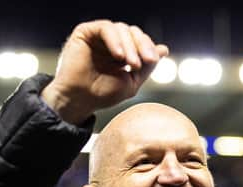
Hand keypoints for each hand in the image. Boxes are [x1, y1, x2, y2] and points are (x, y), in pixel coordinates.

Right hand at [41, 20, 168, 123]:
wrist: (79, 101)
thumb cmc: (102, 95)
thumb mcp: (131, 82)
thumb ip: (147, 66)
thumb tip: (163, 49)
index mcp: (121, 52)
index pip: (140, 41)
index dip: (148, 47)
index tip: (152, 61)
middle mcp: (110, 42)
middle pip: (133, 32)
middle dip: (142, 46)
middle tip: (144, 62)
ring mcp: (97, 37)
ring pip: (121, 29)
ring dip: (130, 45)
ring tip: (131, 64)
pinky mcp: (85, 32)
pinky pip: (105, 28)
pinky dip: (115, 40)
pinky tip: (118, 56)